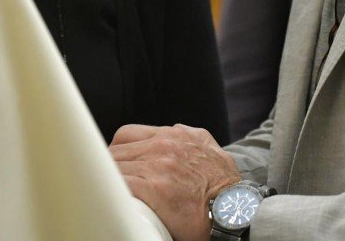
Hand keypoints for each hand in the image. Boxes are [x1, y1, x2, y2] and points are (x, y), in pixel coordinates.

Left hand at [111, 124, 240, 240]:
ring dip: (109, 180)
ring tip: (107, 194)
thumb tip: (175, 137)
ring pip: (115, 165)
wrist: (239, 210)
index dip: (118, 152)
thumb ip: (188, 140)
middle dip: (110, 166)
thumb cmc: (225, 188)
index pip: (129, 134)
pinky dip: (112, 194)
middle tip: (105, 183)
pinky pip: (120, 185)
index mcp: (177, 135)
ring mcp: (159, 163)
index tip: (114, 165)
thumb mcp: (208, 149)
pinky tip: (113, 203)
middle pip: (117, 149)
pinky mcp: (154, 187)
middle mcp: (166, 143)